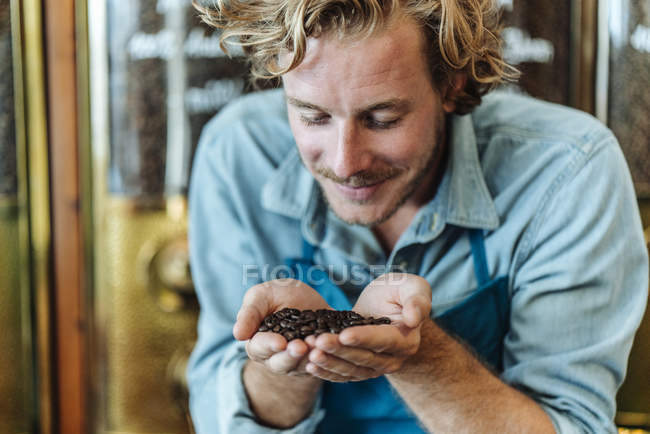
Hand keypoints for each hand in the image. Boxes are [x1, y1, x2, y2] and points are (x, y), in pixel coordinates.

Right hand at [234, 278, 330, 376]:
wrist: (308, 299)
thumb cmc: (279, 296)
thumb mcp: (262, 296)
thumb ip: (250, 312)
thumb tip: (238, 334)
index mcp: (258, 343)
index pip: (259, 348)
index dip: (269, 346)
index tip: (280, 342)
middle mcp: (277, 357)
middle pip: (281, 363)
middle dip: (291, 356)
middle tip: (300, 346)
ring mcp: (299, 362)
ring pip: (302, 366)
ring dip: (310, 357)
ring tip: (317, 345)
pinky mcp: (318, 361)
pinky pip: (322, 364)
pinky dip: (327, 356)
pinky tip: (331, 347)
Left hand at [305, 273, 431, 381]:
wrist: (387, 308)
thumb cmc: (398, 293)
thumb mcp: (411, 286)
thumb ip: (418, 299)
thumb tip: (414, 318)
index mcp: (406, 340)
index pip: (383, 340)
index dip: (364, 338)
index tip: (344, 334)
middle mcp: (393, 360)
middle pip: (364, 357)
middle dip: (339, 350)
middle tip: (317, 341)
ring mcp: (376, 368)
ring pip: (351, 370)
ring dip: (330, 363)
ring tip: (309, 353)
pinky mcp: (360, 371)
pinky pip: (343, 375)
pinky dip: (326, 372)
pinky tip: (309, 366)